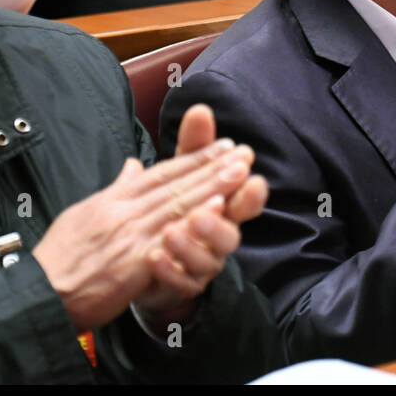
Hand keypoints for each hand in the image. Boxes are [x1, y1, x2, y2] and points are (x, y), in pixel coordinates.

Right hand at [30, 127, 257, 332]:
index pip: (160, 173)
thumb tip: (133, 164)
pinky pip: (167, 239)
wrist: (38, 294)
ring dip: (210, 186)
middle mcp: (122, 211)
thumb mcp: (84, 212)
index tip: (221, 147)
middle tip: (242, 152)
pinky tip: (215, 210)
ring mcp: (127, 235)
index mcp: (113, 200)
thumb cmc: (59, 258)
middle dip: (211, 166)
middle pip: (174, 184)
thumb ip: (115, 188)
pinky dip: (192, 222)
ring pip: (176, 205)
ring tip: (238, 171)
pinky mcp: (130, 263)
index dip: (193, 159)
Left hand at [133, 106, 268, 327]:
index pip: (241, 200)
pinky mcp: (180, 287)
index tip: (246, 174)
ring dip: (191, 245)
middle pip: (231, 233)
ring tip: (171, 231)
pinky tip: (154, 257)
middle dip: (222, 218)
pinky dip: (168, 270)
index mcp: (221, 210)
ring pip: (208, 261)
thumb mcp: (182, 176)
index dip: (247, 190)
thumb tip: (200, 108)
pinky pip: (180, 283)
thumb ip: (193, 147)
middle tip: (211, 203)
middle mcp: (217, 239)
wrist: (147, 264)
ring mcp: (200, 266)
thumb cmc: (173, 211)